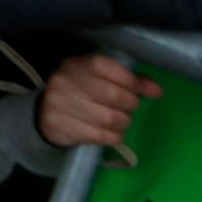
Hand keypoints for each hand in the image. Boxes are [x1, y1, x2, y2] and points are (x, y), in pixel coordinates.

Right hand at [36, 54, 161, 148]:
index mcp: (77, 64)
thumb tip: (156, 90)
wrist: (45, 112)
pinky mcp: (60, 126)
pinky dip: (114, 136)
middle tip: (130, 107)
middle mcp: (65, 81)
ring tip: (120, 120)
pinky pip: (101, 136)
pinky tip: (111, 132)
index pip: (106, 67)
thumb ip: (129, 80)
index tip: (145, 91)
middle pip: (112, 95)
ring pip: (109, 119)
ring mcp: (59, 104)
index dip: (131, 80)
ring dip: (123, 122)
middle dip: (130, 104)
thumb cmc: (82, 92)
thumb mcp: (101, 79)